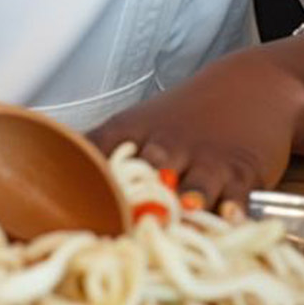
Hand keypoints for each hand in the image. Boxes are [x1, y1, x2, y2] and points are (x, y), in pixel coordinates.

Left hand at [89, 47, 303, 215]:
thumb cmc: (184, 117)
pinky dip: (234, 206)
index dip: (84, 179)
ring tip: (187, 207)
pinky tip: (232, 216)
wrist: (251, 85)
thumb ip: (100, 154)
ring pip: (195, 181)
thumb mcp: (137, 125)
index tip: (68, 210)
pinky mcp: (242, 172)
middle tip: (128, 219)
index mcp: (132, 132)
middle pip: (148, 168)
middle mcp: (167, 145)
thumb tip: (52, 191)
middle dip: (139, 195)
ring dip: (189, 196)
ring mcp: (205, 158)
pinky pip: (238, 192)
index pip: (98, 152)